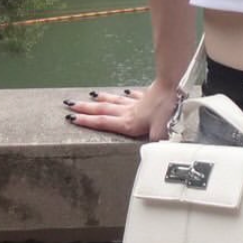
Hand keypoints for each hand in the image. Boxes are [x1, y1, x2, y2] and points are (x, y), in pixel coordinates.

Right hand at [63, 76, 180, 141]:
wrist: (172, 88)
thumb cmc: (165, 110)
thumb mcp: (160, 133)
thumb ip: (155, 144)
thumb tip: (154, 154)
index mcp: (128, 123)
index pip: (103, 122)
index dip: (87, 122)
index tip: (72, 119)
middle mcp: (128, 112)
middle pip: (103, 110)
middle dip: (86, 108)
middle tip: (70, 104)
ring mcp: (136, 102)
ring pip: (115, 101)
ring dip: (102, 99)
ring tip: (91, 96)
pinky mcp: (146, 95)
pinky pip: (133, 95)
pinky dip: (127, 94)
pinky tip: (125, 91)